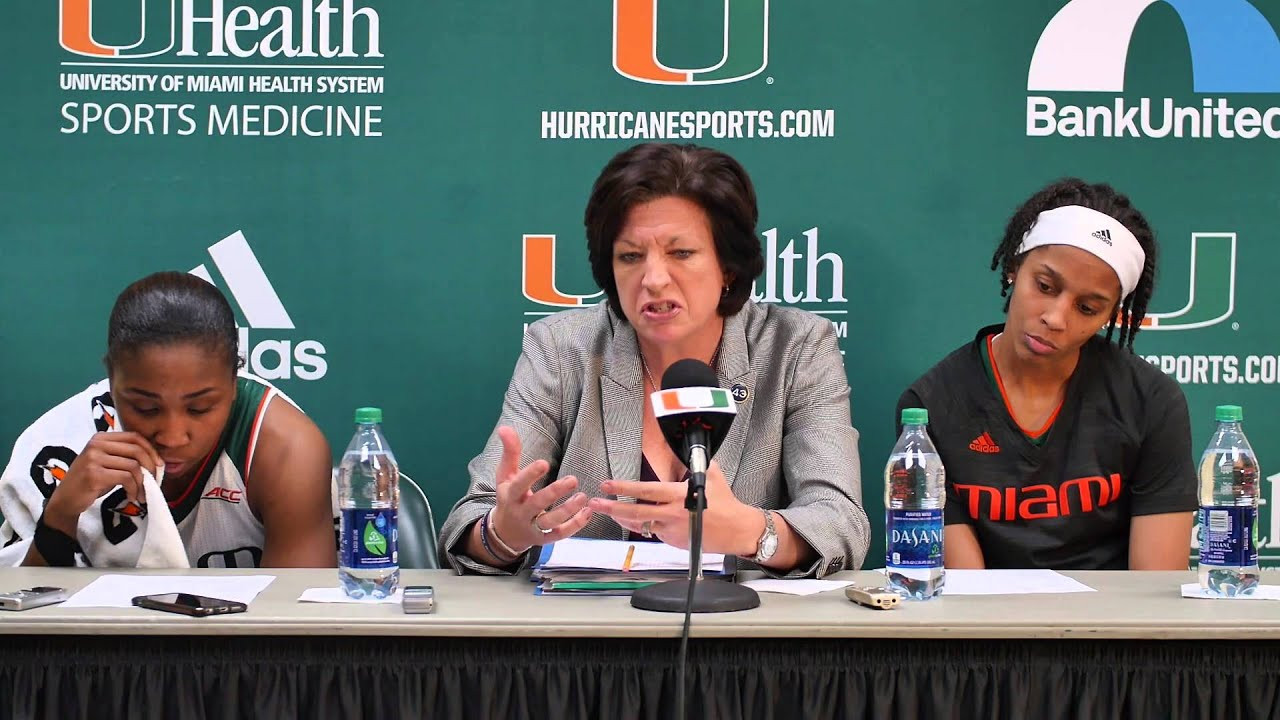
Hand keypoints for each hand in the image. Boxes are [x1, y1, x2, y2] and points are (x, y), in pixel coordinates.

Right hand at [43, 432, 160, 535]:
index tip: (160, 465)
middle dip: (150, 467)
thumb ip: (125, 456)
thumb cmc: (90, 482)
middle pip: (137, 450)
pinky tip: (132, 497)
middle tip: (154, 482)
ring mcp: (93, 458)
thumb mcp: (107, 463)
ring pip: (133, 466)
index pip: (135, 437)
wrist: (65, 500)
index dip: (151, 450)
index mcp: (101, 438)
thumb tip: (156, 459)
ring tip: (141, 494)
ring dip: (142, 483)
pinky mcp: (94, 474)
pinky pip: (126, 478)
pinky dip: (134, 489)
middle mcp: (96, 444)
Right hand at [489, 426, 592, 553]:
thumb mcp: (505, 475)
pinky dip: (575, 525)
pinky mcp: (544, 539)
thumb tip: (504, 427)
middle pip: (537, 504)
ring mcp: (533, 528)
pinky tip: (588, 512)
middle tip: (573, 479)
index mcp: (510, 495)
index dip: (530, 475)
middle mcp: (520, 513)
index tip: (544, 463)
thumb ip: (510, 452)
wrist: (505, 533)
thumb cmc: (509, 497)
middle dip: (554, 493)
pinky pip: (560, 534)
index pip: (519, 485)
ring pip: (550, 522)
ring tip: (583, 496)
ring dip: (568, 510)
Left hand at [588, 460, 762, 555]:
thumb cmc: (726, 504)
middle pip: (635, 512)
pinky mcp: (673, 541)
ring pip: (640, 524)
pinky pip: (653, 532)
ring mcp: (671, 530)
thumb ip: (700, 464)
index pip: (646, 491)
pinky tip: (632, 520)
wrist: (737, 530)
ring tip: (606, 511)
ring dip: (622, 518)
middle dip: (612, 507)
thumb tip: (696, 451)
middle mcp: (672, 513)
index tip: (608, 484)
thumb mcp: (714, 476)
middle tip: (595, 502)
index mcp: (679, 495)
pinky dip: (642, 526)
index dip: (624, 488)